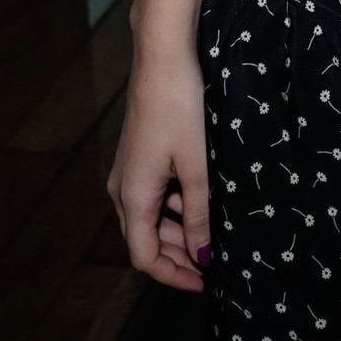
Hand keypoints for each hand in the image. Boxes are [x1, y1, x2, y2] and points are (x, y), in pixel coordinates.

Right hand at [105, 43, 211, 291]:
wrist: (163, 57)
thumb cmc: (180, 108)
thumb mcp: (197, 166)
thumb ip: (200, 214)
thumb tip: (204, 255)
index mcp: (133, 197)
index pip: (144, 257)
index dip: (173, 276)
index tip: (206, 283)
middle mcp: (123, 189)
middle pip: (147, 239)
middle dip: (180, 255)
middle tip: (217, 261)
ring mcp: (130, 171)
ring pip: (152, 217)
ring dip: (181, 229)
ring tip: (217, 231)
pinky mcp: (140, 155)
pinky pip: (155, 193)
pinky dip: (177, 205)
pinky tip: (204, 198)